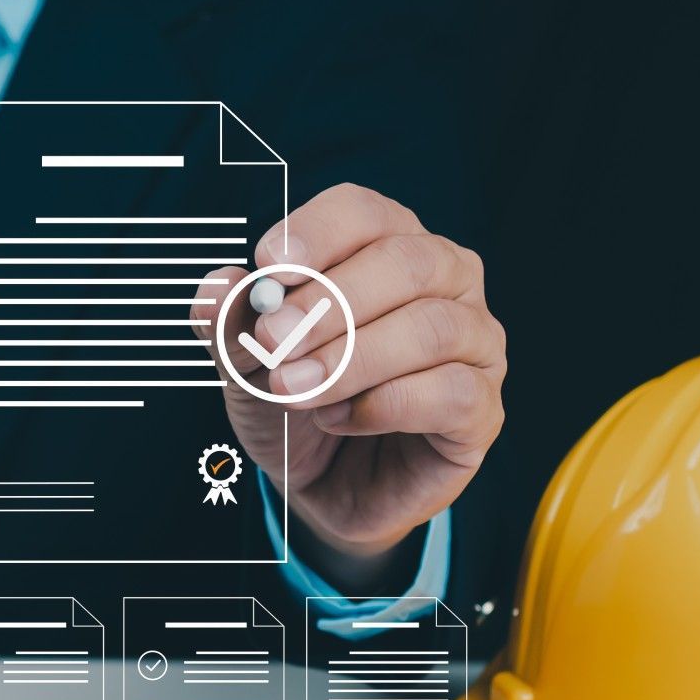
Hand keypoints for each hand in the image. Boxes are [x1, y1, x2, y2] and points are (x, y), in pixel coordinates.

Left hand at [194, 184, 505, 569]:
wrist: (319, 487)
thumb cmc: (295, 405)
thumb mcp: (247, 361)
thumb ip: (233, 322)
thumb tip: (218, 288)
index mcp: (389, 246)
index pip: (365, 213)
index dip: (318, 233)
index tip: (268, 266)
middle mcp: (445, 283)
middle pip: (405, 262)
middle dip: (330, 302)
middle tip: (273, 341)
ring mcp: (473, 345)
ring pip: (431, 327)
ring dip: (350, 359)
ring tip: (294, 389)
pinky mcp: (480, 409)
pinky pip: (450, 392)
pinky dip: (384, 405)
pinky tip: (341, 418)